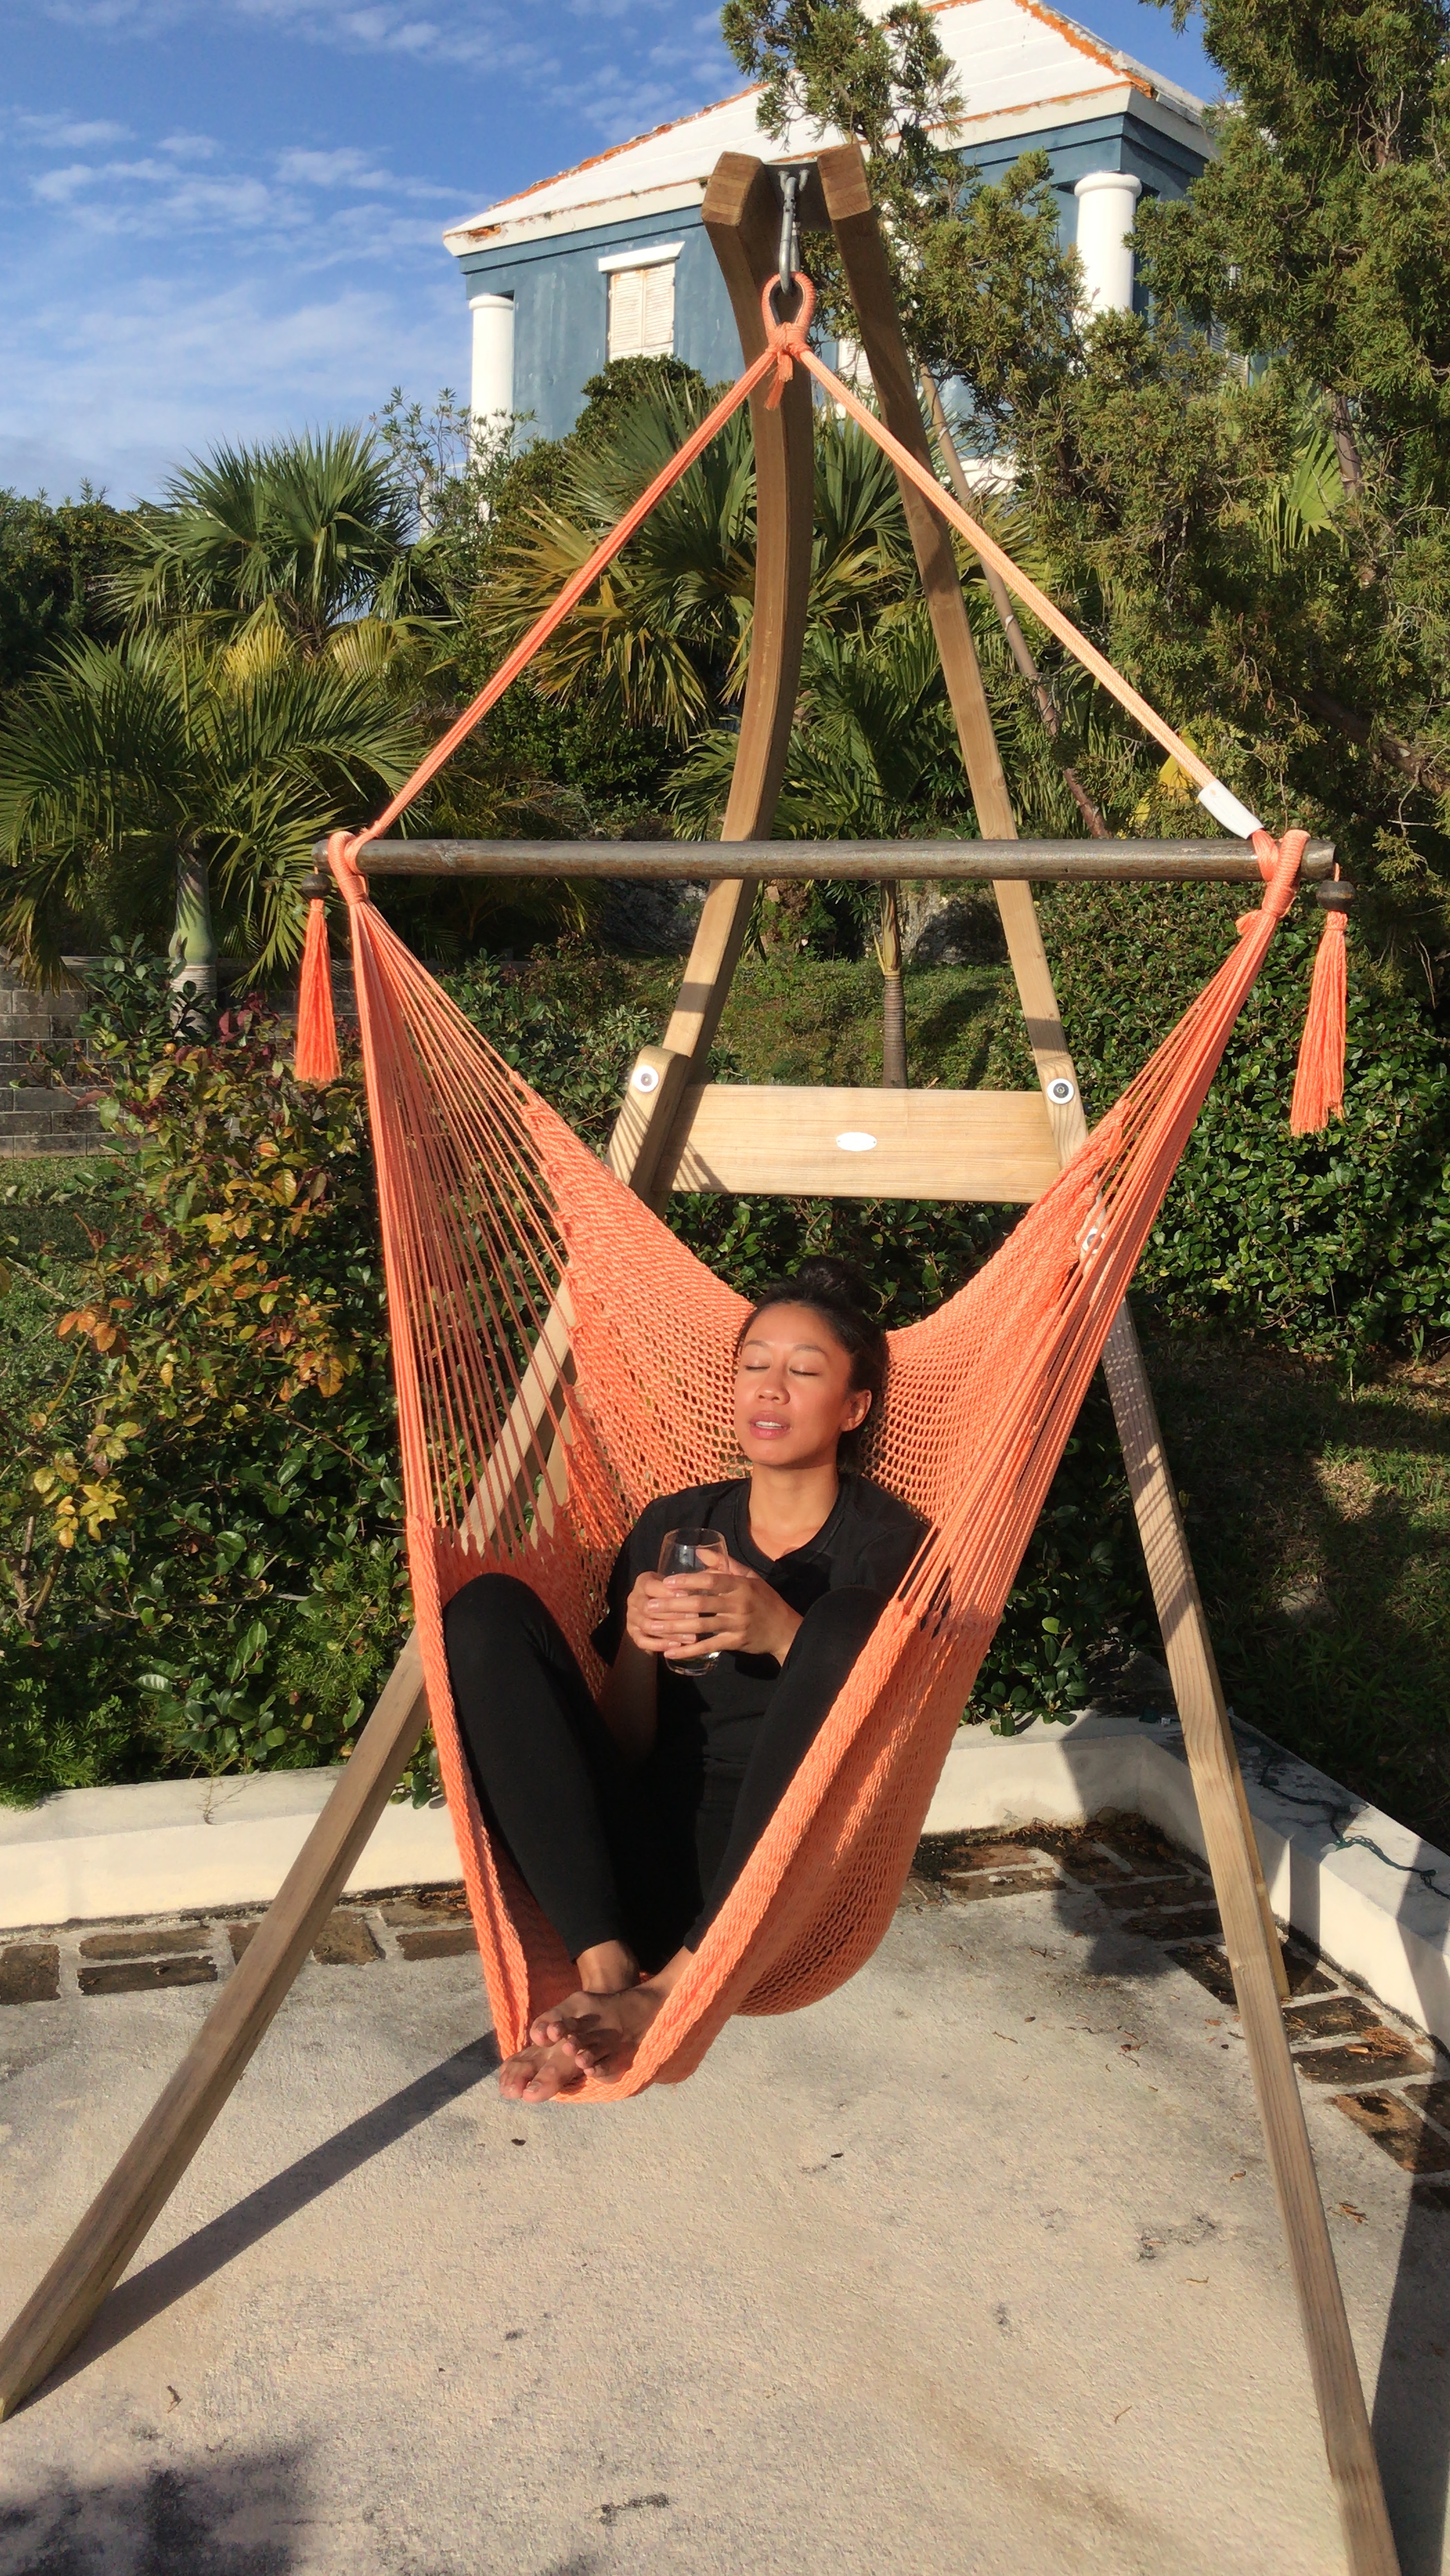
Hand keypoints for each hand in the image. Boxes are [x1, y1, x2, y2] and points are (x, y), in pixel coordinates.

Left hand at [624, 1562, 800, 1665]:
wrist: (785, 1629)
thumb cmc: (765, 1600)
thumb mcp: (750, 1577)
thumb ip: (725, 1564)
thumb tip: (699, 1551)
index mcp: (740, 1585)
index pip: (711, 1580)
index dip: (688, 1581)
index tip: (666, 1582)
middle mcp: (738, 1604)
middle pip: (701, 1604)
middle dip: (672, 1605)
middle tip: (649, 1606)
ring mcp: (736, 1625)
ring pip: (701, 1626)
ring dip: (674, 1627)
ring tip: (653, 1627)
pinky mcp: (735, 1642)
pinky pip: (708, 1646)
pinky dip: (688, 1650)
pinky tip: (670, 1652)